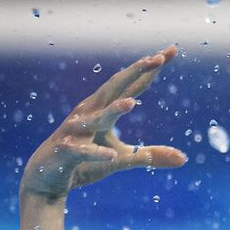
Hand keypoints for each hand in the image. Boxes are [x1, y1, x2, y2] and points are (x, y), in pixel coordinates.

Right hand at [20, 46, 185, 199]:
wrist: (46, 178)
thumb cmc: (85, 162)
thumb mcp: (123, 159)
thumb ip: (151, 156)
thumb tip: (183, 159)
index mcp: (104, 109)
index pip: (133, 85)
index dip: (150, 69)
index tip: (173, 51)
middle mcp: (90, 113)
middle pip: (115, 88)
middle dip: (136, 72)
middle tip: (158, 58)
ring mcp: (76, 131)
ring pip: (96, 118)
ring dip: (114, 110)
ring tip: (132, 103)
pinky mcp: (66, 152)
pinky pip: (82, 151)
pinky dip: (96, 153)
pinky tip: (111, 154)